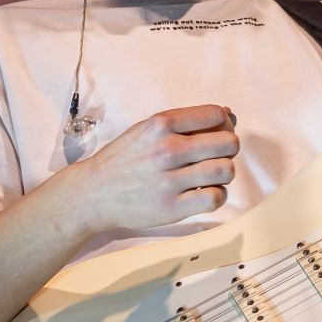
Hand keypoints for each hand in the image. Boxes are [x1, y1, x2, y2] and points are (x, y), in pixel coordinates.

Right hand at [67, 104, 239, 233]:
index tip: (216, 135)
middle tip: (216, 157)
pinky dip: (217, 195)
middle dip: (228, 149)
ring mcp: (170, 179)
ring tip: (210, 177)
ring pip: (226, 170)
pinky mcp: (172, 207)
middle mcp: (167, 149)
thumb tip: (228, 114)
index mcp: (161, 124)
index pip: (216, 114)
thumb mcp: (147, 130)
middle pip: (228, 143)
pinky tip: (204, 193)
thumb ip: (184, 122)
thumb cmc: (125, 160)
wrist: (93, 193)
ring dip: (224, 173)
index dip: (224, 125)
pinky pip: (215, 197)